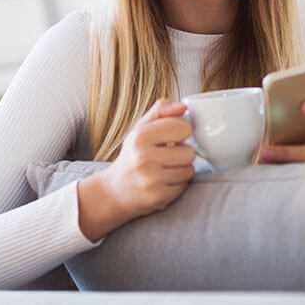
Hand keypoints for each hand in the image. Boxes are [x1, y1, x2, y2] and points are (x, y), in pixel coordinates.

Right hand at [93, 99, 196, 218]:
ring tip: (165, 168)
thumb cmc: (132, 155)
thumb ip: (161, 111)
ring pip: (189, 170)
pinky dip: (177, 184)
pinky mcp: (158, 197)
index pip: (184, 127)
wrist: (114, 190)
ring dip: (181, 169)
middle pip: (190, 152)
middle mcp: (144, 158)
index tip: (172, 137)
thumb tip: (183, 107)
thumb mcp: (140, 128)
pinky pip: (184, 186)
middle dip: (182, 153)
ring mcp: (151, 180)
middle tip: (168, 155)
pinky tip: (163, 181)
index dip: (181, 131)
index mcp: (141, 136)